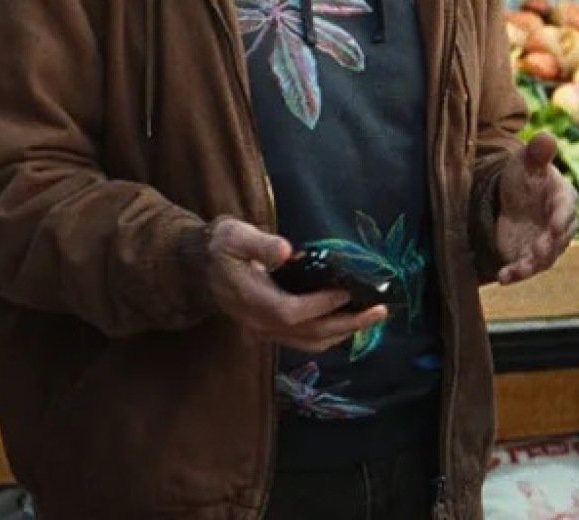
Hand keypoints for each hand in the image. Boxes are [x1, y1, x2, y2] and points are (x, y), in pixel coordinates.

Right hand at [206, 217, 387, 352]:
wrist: (200, 267)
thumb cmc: (222, 247)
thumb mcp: (235, 236)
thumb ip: (260, 244)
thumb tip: (286, 252)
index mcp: (250, 299)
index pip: (290, 312)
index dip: (321, 305)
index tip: (347, 291)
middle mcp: (258, 322)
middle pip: (307, 333)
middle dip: (346, 324)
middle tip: (379, 311)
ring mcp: (263, 331)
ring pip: (308, 342)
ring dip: (342, 333)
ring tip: (371, 318)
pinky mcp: (270, 331)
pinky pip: (303, 340)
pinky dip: (329, 334)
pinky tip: (348, 321)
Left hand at [493, 133, 578, 284]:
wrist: (513, 196)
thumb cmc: (527, 174)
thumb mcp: (528, 160)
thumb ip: (538, 151)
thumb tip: (546, 136)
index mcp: (564, 199)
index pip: (567, 210)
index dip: (561, 219)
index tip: (554, 227)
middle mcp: (560, 225)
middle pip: (559, 240)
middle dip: (548, 247)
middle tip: (537, 251)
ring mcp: (546, 244)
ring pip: (543, 259)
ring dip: (530, 266)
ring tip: (515, 271)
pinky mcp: (529, 256)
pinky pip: (525, 268)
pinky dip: (515, 274)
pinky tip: (502, 277)